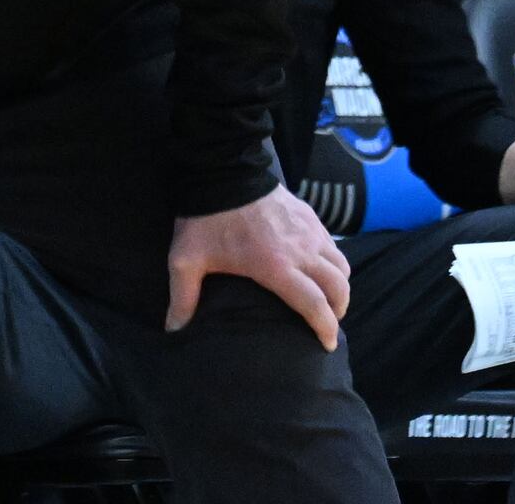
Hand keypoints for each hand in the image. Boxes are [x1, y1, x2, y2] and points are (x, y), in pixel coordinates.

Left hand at [165, 186, 352, 348]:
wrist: (223, 170)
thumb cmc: (206, 219)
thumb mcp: (187, 259)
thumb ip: (183, 297)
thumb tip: (173, 329)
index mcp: (276, 267)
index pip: (314, 304)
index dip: (326, 328)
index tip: (328, 345)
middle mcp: (301, 251)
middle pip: (337, 287)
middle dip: (338, 310)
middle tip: (329, 323)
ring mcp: (309, 231)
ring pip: (341, 265)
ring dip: (341, 286)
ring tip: (330, 298)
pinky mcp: (310, 216)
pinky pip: (333, 245)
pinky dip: (335, 262)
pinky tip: (320, 267)